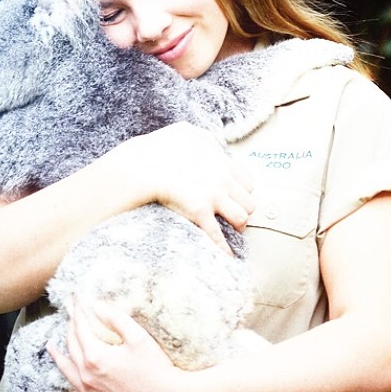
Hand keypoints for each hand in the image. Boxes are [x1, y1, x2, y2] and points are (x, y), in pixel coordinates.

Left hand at [48, 299, 188, 391]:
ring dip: (59, 353)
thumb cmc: (156, 368)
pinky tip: (69, 372)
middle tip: (70, 311)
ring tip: (52, 344)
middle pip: (72, 345)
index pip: (81, 327)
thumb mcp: (138, 336)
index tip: (76, 297)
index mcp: (96, 357)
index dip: (78, 310)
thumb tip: (97, 305)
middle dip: (70, 325)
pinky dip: (68, 376)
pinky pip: (74, 389)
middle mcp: (87, 376)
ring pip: (67, 369)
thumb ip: (115, 318)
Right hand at [121, 122, 254, 251]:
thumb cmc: (158, 148)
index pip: (247, 181)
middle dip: (241, 209)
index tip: (235, 197)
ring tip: (230, 231)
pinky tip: (228, 258)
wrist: (142, 164)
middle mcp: (222, 179)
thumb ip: (203, 138)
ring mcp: (212, 196)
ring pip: (241, 218)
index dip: (242, 192)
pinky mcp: (199, 212)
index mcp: (220, 161)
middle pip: (248, 200)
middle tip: (233, 215)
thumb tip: (214, 144)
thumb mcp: (185, 133)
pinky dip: (224, 249)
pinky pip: (218, 236)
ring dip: (236, 226)